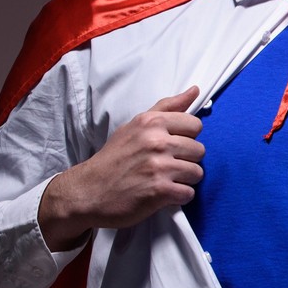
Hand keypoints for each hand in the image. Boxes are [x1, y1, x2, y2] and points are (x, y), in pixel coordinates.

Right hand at [39, 87, 204, 250]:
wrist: (88, 191)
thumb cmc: (114, 158)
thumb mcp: (135, 126)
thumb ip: (167, 107)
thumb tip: (195, 90)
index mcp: (151, 123)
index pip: (195, 125)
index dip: (186, 138)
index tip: (171, 145)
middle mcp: (156, 142)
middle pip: (199, 150)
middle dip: (186, 160)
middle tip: (165, 166)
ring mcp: (159, 166)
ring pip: (197, 172)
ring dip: (184, 180)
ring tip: (164, 179)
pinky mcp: (160, 191)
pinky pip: (188, 193)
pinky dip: (178, 197)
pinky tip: (162, 194)